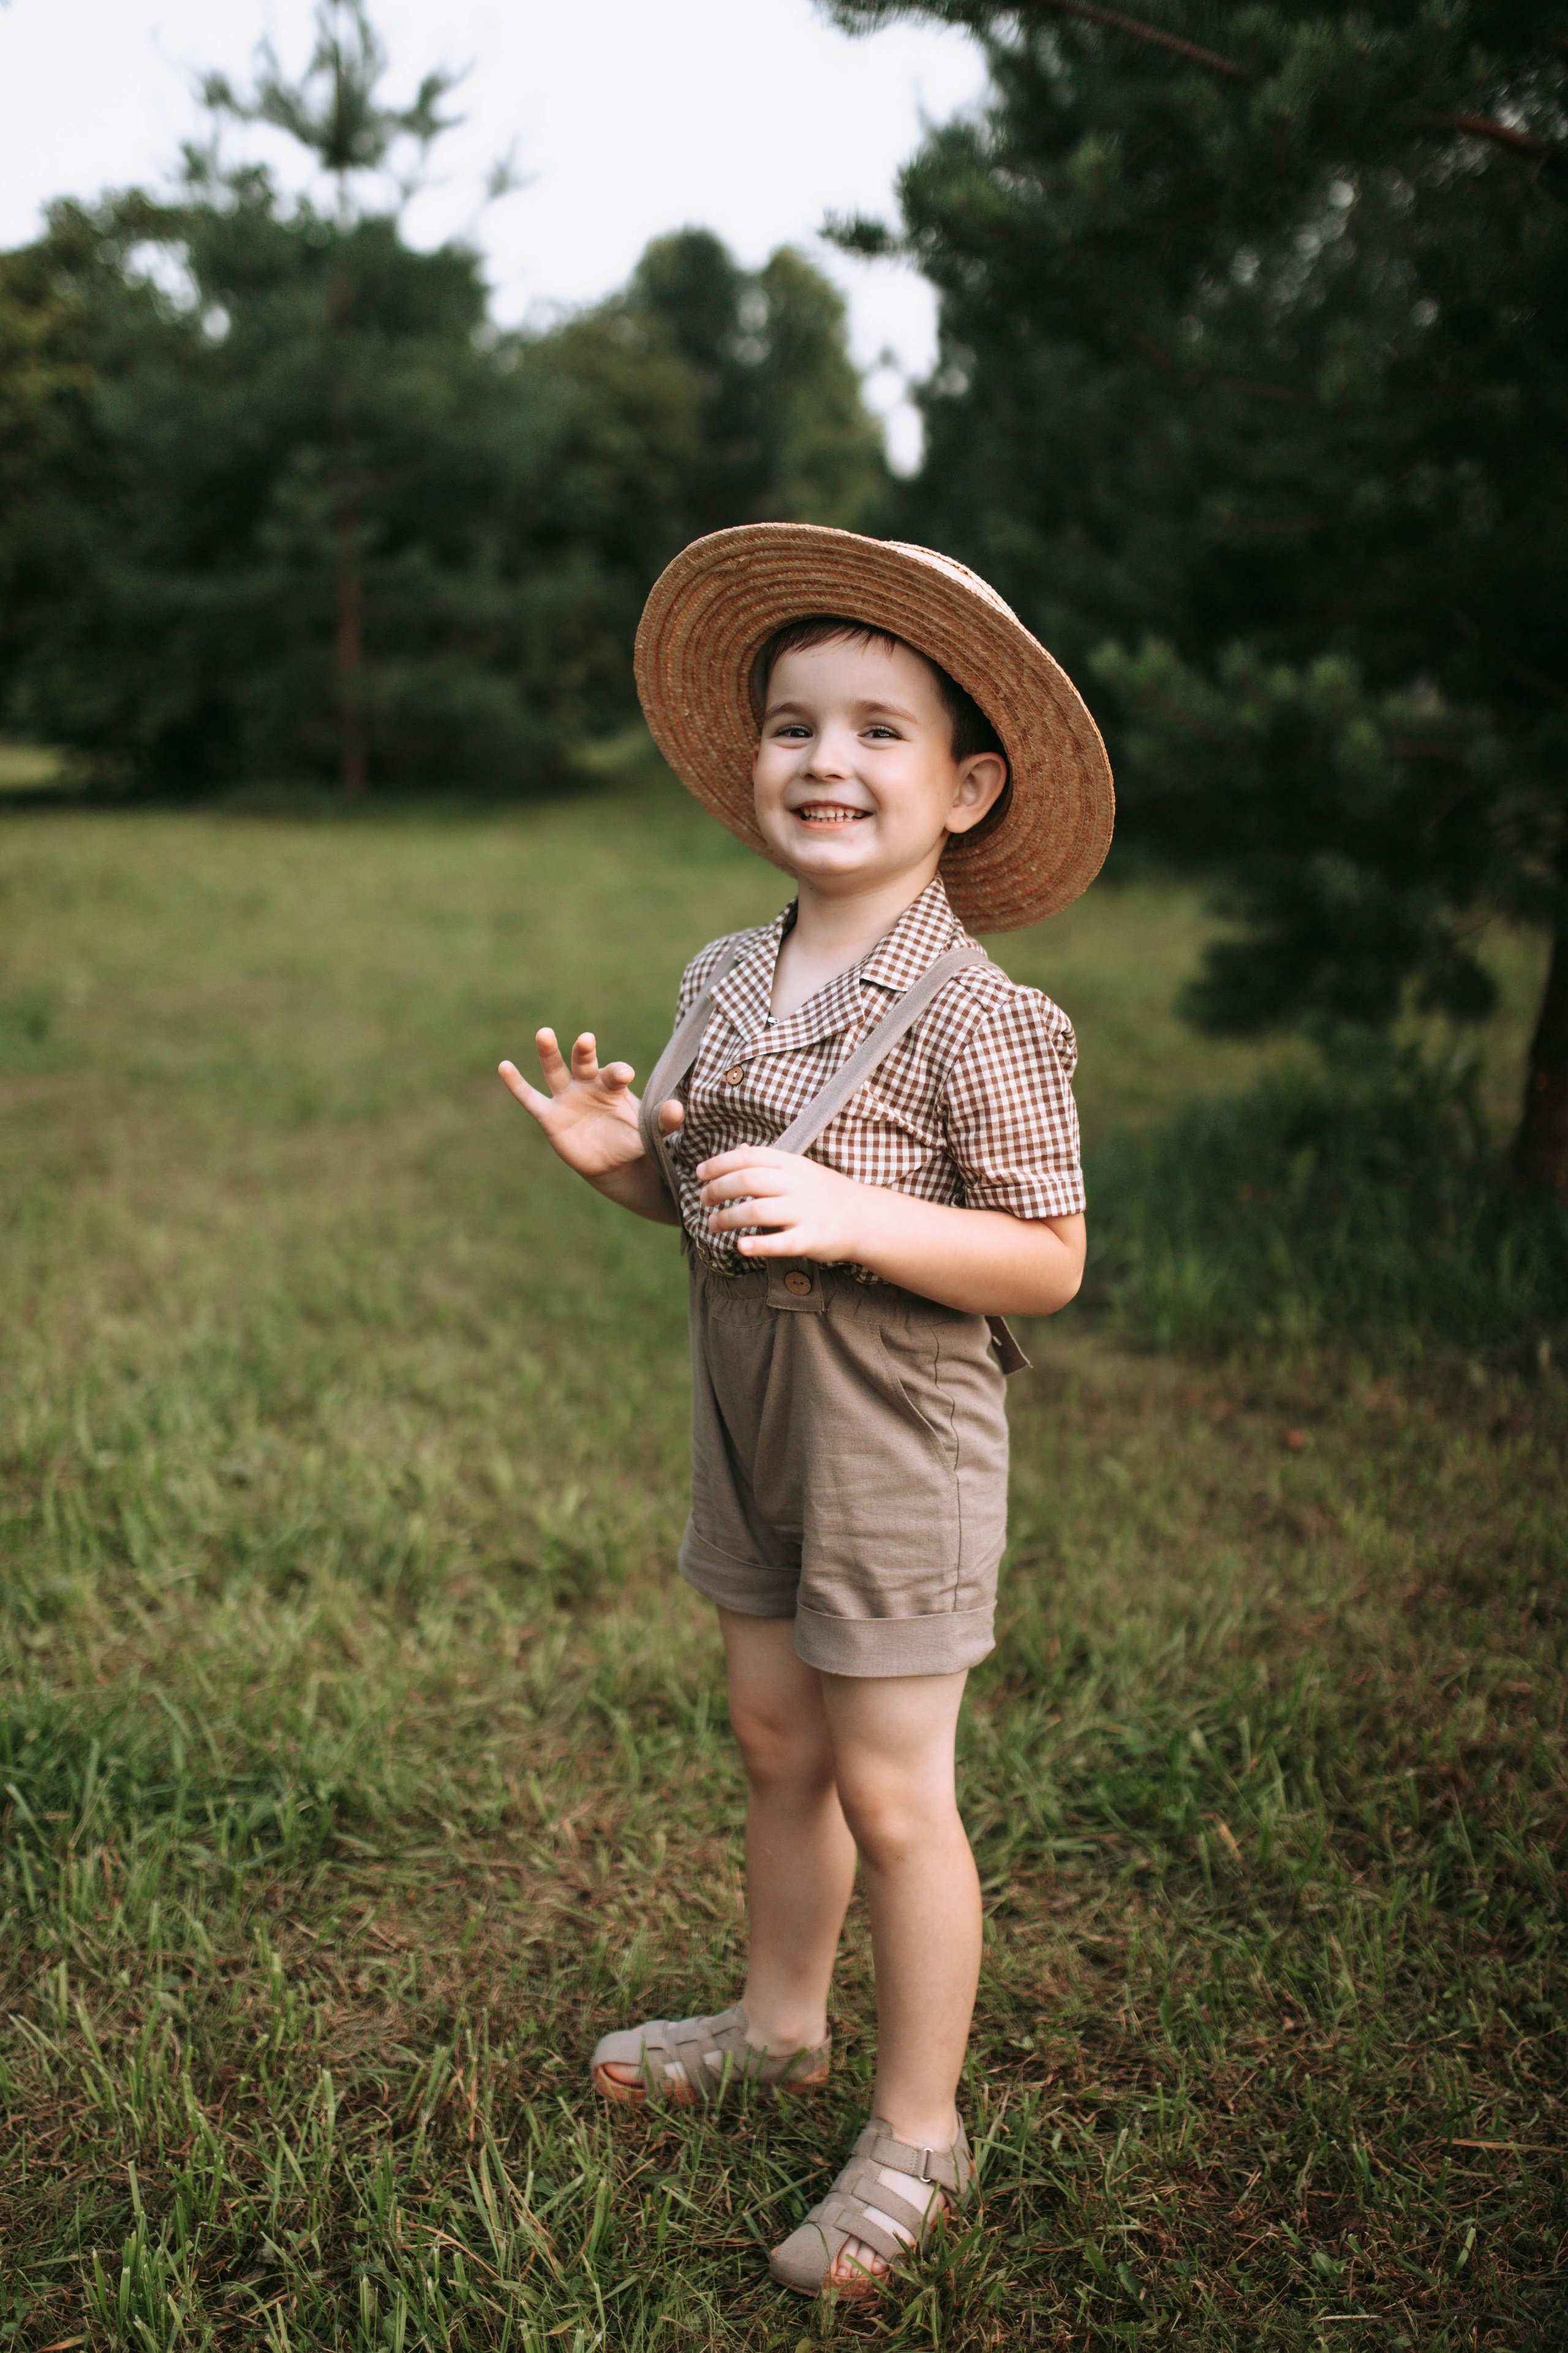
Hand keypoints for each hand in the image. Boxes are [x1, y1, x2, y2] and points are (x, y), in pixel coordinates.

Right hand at [499, 1029, 681, 1183]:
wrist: (614, 1162)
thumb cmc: (633, 1138)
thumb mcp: (650, 1132)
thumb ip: (664, 1121)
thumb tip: (677, 1109)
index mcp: (613, 1085)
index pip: (614, 1073)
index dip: (618, 1072)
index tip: (625, 1073)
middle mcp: (587, 1084)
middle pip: (583, 1061)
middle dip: (584, 1051)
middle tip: (586, 1040)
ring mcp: (566, 1098)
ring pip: (555, 1070)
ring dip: (549, 1052)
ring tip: (544, 1033)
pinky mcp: (549, 1116)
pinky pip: (529, 1098)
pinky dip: (516, 1083)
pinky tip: (504, 1066)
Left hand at [696, 1144, 873, 1262]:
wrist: (865, 1217)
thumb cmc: (824, 1193)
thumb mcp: (799, 1170)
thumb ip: (768, 1162)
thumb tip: (737, 1148)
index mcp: (792, 1164)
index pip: (749, 1157)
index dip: (719, 1163)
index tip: (700, 1174)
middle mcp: (797, 1184)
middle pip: (748, 1180)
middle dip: (719, 1189)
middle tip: (704, 1200)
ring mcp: (805, 1211)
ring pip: (758, 1210)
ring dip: (729, 1218)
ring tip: (713, 1224)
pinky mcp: (812, 1238)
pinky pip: (781, 1242)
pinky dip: (758, 1245)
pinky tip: (740, 1246)